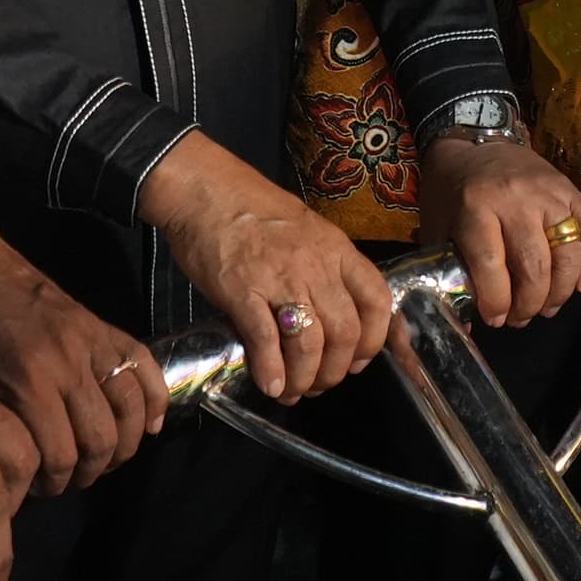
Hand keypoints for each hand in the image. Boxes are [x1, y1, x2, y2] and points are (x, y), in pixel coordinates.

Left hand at [0, 177, 159, 496]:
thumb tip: (6, 472)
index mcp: (27, 375)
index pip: (60, 452)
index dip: (52, 483)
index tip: (37, 491)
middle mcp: (68, 357)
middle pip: (102, 437)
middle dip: (87, 470)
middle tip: (67, 479)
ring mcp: (91, 337)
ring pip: (130, 407)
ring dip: (122, 443)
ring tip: (100, 458)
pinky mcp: (101, 323)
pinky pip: (143, 365)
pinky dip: (154, 399)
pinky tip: (148, 425)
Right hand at [140, 131, 394, 401]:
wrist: (203, 190)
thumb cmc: (252, 209)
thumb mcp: (305, 229)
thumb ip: (322, 267)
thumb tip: (326, 313)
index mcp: (336, 249)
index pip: (377, 299)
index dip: (374, 340)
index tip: (359, 360)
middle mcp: (316, 266)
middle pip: (346, 332)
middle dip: (335, 370)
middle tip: (318, 384)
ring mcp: (281, 278)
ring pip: (311, 344)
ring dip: (304, 377)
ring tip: (292, 390)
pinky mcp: (243, 290)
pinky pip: (266, 340)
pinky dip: (271, 370)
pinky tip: (269, 385)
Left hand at [418, 132, 580, 327]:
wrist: (471, 143)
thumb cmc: (450, 192)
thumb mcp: (436, 230)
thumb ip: (448, 274)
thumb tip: (464, 325)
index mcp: (475, 208)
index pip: (491, 267)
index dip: (496, 302)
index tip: (495, 319)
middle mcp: (515, 199)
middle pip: (534, 265)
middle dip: (529, 303)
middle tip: (521, 318)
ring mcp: (548, 192)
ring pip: (568, 252)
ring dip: (561, 290)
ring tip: (547, 307)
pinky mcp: (570, 188)